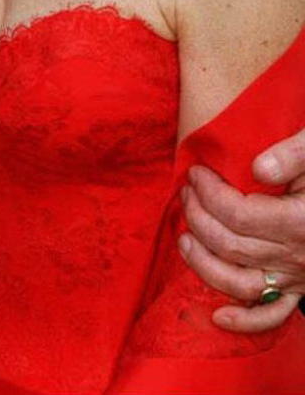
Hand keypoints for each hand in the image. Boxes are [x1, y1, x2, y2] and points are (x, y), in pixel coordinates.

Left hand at [179, 131, 304, 330]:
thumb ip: (293, 155)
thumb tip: (258, 169)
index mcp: (300, 221)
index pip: (238, 214)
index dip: (208, 193)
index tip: (195, 172)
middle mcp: (297, 256)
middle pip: (231, 246)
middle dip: (197, 217)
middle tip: (186, 192)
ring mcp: (297, 278)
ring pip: (240, 284)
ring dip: (204, 264)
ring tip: (184, 237)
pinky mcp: (299, 290)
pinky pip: (271, 316)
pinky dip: (244, 321)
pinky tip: (219, 316)